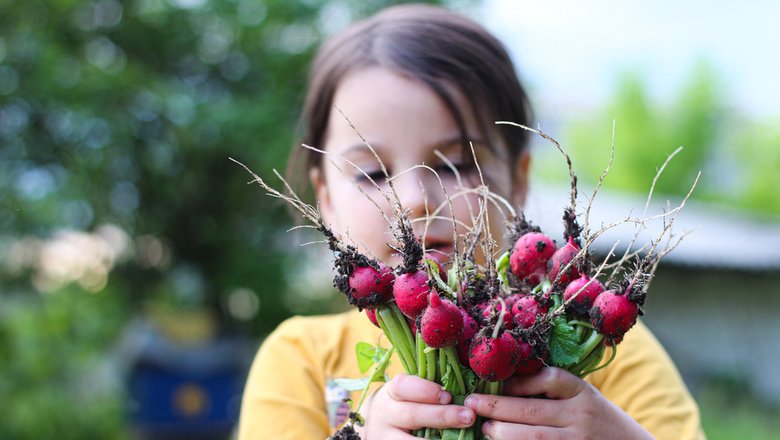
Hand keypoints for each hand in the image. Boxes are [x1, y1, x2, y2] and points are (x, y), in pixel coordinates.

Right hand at [356, 374, 475, 438]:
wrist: (377, 425)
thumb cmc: (403, 404)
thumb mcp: (407, 393)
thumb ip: (428, 391)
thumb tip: (465, 390)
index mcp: (392, 392)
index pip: (404, 386)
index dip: (425, 391)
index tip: (448, 395)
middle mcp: (386, 413)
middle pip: (412, 414)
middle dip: (442, 415)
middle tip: (468, 416)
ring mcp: (386, 435)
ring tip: (461, 439)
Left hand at [463, 367, 653, 438]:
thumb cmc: (598, 418)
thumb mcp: (583, 396)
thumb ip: (553, 390)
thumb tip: (505, 384)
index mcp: (582, 393)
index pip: (550, 379)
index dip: (520, 381)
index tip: (498, 382)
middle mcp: (580, 416)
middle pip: (533, 411)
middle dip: (497, 407)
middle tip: (472, 403)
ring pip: (534, 437)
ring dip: (504, 433)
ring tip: (485, 428)